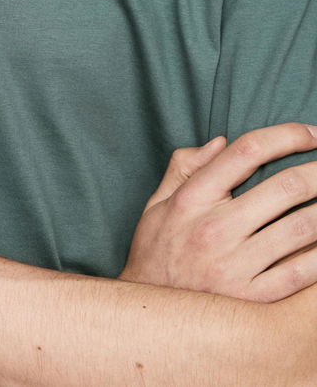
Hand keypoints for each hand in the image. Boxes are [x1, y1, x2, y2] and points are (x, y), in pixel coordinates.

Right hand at [119, 122, 316, 301]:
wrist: (150, 319)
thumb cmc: (156, 254)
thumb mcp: (157, 203)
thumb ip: (184, 166)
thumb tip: (221, 142)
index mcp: (193, 199)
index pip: (247, 151)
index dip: (286, 136)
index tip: (310, 133)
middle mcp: (216, 229)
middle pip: (286, 187)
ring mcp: (238, 267)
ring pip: (304, 227)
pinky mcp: (256, 299)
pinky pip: (305, 272)